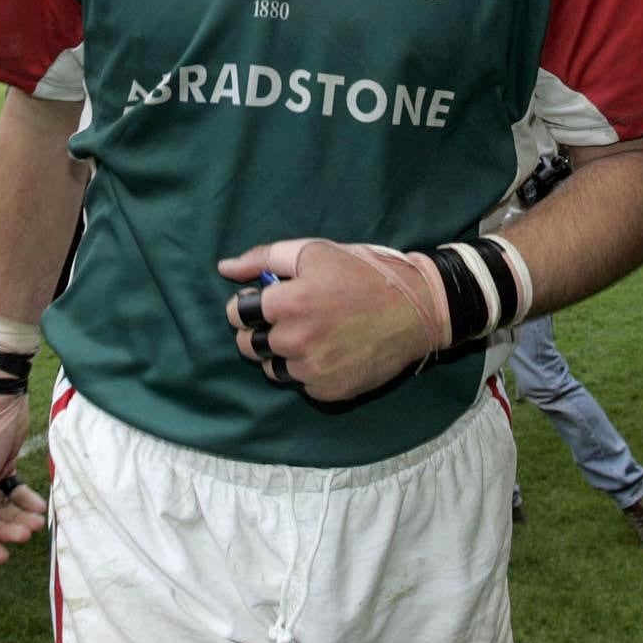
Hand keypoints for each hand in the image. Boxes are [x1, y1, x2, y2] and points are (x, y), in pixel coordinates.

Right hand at [0, 367, 46, 563]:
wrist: (3, 400)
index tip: (3, 555)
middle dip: (6, 526)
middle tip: (27, 532)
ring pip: (1, 507)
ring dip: (18, 515)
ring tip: (37, 519)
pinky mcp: (1, 469)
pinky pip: (13, 492)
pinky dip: (25, 500)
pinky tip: (38, 507)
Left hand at [218, 238, 446, 401]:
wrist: (417, 309)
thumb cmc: (364, 273)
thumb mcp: (315, 251)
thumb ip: (264, 258)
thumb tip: (225, 268)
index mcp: (288, 303)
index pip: (236, 313)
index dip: (249, 303)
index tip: (268, 298)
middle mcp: (295, 341)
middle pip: (248, 345)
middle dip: (260, 330)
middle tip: (289, 316)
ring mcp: (312, 371)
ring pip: (273, 367)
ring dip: (282, 353)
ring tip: (312, 333)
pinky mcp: (329, 391)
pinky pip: (300, 383)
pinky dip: (307, 369)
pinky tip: (330, 350)